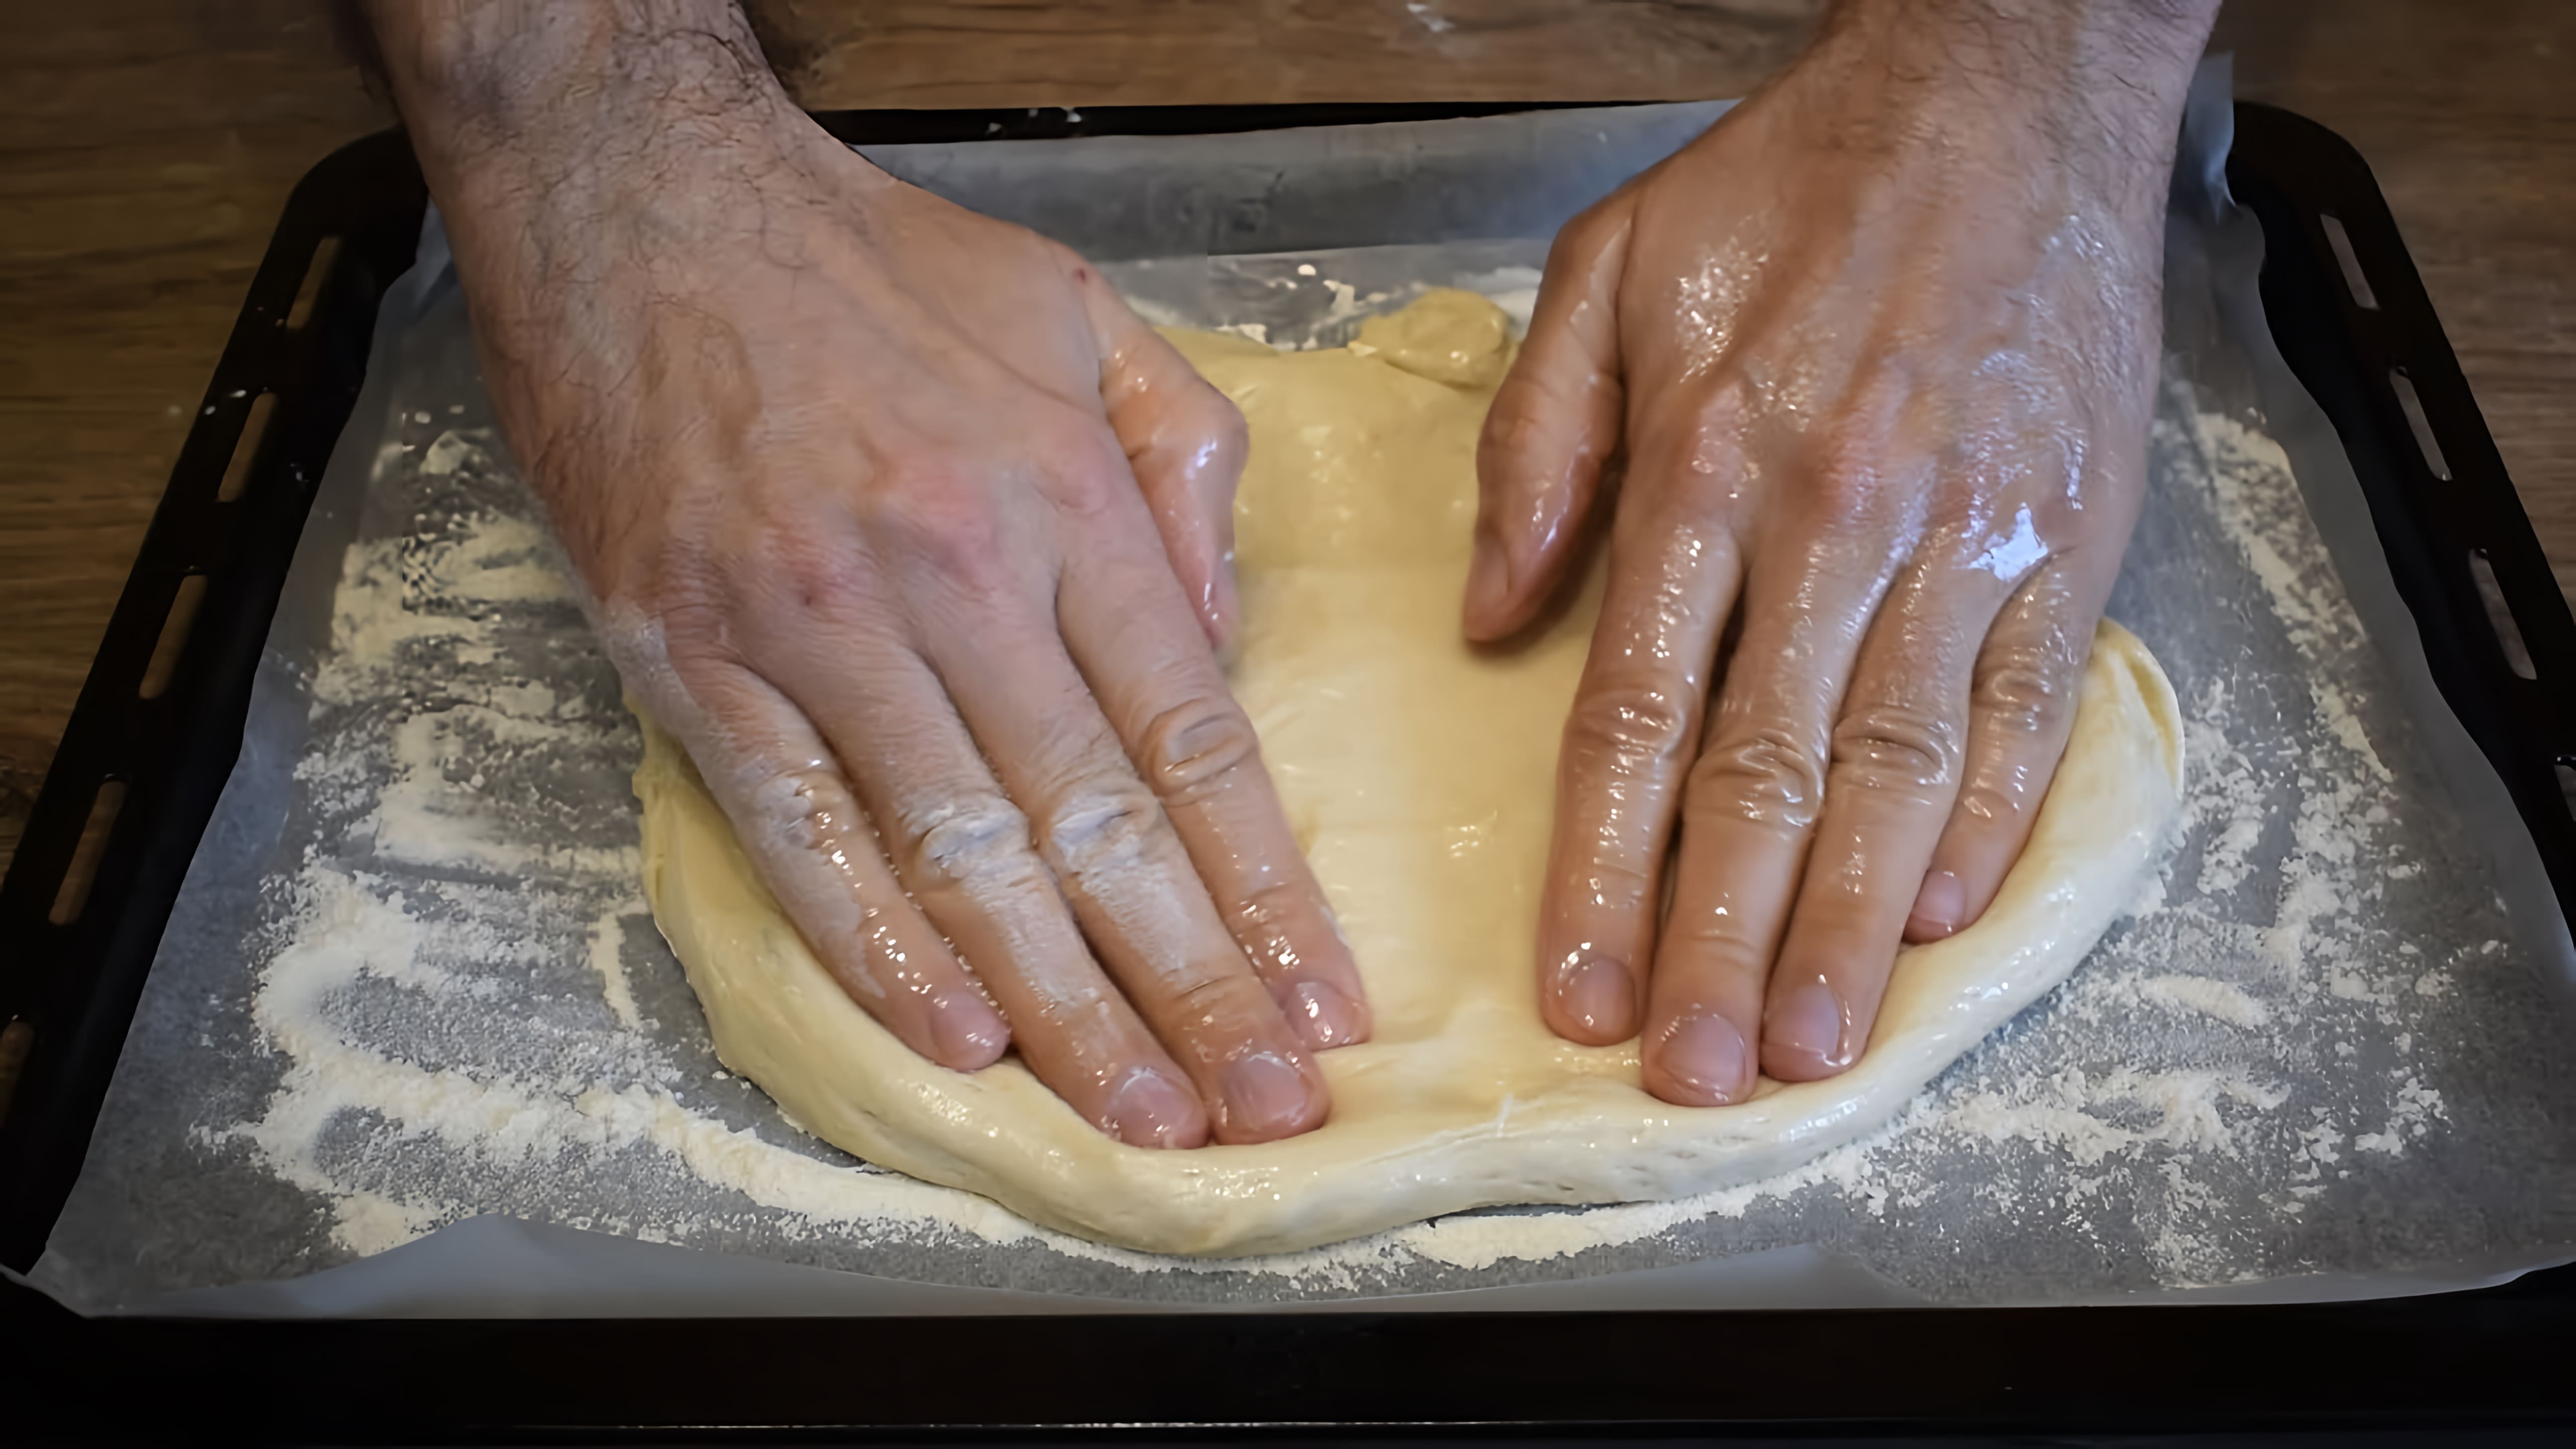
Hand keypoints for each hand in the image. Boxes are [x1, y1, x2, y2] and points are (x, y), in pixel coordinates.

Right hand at [371, 3, 1367, 1145]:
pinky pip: (799, 835)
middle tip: (1265, 1107)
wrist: (639, 197)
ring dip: (1064, 1006)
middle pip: (1098, 826)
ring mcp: (810, 628)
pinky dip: (876, 949)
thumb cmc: (868, 262)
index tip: (1321, 996)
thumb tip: (1212, 640)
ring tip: (1146, 1113)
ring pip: (963, 858)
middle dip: (1192, 986)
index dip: (1264, 887)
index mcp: (1055, 500)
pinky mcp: (691, 658)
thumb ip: (1182, 466)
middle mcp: (946, 575)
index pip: (1191, 737)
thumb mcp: (1080, 314)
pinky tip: (958, 1038)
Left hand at [1467, 0, 2214, 1102]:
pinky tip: (1934, 919)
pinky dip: (1987, 821)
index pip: (1636, 713)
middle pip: (1763, 774)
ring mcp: (1966, 535)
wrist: (2006, 94)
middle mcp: (1835, 518)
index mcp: (1707, 465)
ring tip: (1808, 1046)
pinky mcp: (2067, 537)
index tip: (1579, 989)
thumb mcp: (1606, 270)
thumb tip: (1486, 614)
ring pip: (1896, 769)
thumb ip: (1536, 448)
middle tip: (1689, 1077)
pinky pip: (2023, 709)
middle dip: (1719, 940)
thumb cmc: (1793, 184)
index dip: (1603, 869)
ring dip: (1846, 922)